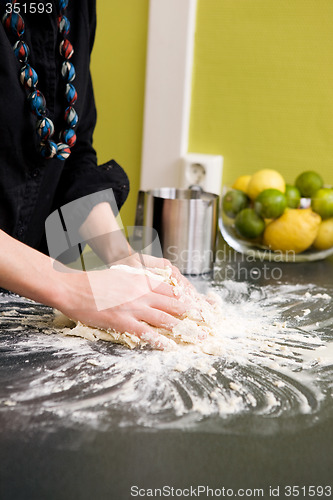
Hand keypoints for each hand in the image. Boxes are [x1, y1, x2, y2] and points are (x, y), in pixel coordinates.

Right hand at [57, 265, 188, 349]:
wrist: (74, 288)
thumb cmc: (96, 281)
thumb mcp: (122, 274)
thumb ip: (139, 280)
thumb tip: (153, 286)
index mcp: (143, 279)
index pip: (173, 289)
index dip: (189, 299)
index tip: (201, 306)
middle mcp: (143, 292)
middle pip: (176, 304)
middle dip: (194, 314)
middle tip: (208, 322)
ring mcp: (134, 307)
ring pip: (166, 319)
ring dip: (185, 329)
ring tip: (198, 336)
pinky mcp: (124, 321)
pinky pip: (147, 333)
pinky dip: (161, 341)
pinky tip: (171, 347)